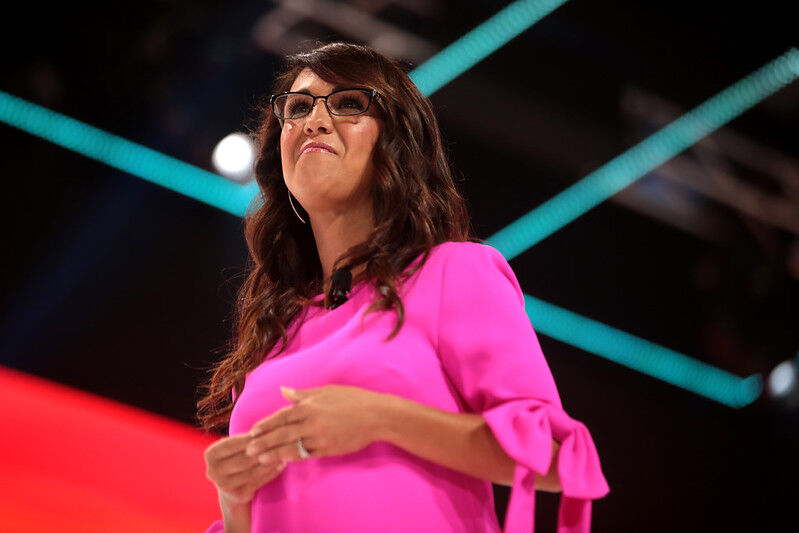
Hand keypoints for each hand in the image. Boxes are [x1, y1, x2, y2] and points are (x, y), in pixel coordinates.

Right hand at [204, 433, 287, 505]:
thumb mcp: (235, 447)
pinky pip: (258, 482)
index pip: (234, 443)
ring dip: (270, 461)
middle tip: (281, 441)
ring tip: (283, 452)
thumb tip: (266, 431)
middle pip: (244, 458)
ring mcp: (224, 485)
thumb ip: (246, 440)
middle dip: (264, 449)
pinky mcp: (238, 495)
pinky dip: (271, 472)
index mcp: (210, 454)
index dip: (253, 437)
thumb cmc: (238, 458)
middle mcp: (213, 471)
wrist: (233, 488)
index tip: (269, 430)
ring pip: (252, 470)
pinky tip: (281, 465)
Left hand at [245, 384, 389, 463]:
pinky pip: (306, 455)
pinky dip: (293, 458)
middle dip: (264, 442)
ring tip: (260, 459)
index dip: (266, 424)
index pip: (282, 416)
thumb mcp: (326, 391)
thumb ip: (303, 395)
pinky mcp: (328, 449)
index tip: (253, 431)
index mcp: (310, 406)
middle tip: (248, 449)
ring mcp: (320, 438)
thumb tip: (284, 391)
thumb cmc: (352, 400)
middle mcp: (312, 422)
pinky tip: (284, 461)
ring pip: (291, 447)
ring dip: (274, 453)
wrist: (375, 416)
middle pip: (282, 434)